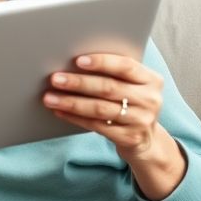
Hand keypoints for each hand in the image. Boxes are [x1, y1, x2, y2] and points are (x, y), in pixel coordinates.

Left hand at [43, 53, 186, 197]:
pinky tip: (60, 112)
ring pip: (100, 108)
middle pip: (109, 87)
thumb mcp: (130, 87)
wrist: (146, 140)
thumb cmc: (130, 104)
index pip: (125, 66)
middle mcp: (150, 99)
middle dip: (78, 82)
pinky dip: (75, 118)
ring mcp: (142, 120)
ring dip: (71, 102)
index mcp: (151, 79)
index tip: (78, 60)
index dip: (101, 62)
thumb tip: (71, 62)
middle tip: (55, 79)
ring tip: (50, 98)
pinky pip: (97, 126)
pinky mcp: (130, 138)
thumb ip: (112, 74)